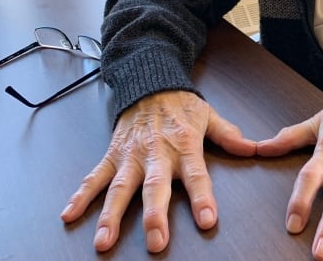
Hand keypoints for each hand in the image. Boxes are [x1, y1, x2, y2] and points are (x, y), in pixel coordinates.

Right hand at [60, 90, 256, 252]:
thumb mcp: (209, 116)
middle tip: (155, 242)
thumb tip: (253, 149)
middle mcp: (156, 153)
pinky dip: (81, 195)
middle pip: (155, 187)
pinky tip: (69, 214)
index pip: (197, 175)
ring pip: (120, 187)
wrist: (150, 81)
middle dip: (154, 215)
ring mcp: (130, 155)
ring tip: (104, 241)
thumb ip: (229, 135)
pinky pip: (94, 176)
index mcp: (185, 145)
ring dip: (111, 215)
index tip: (207, 220)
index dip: (202, 198)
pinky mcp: (112, 154)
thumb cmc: (181, 104)